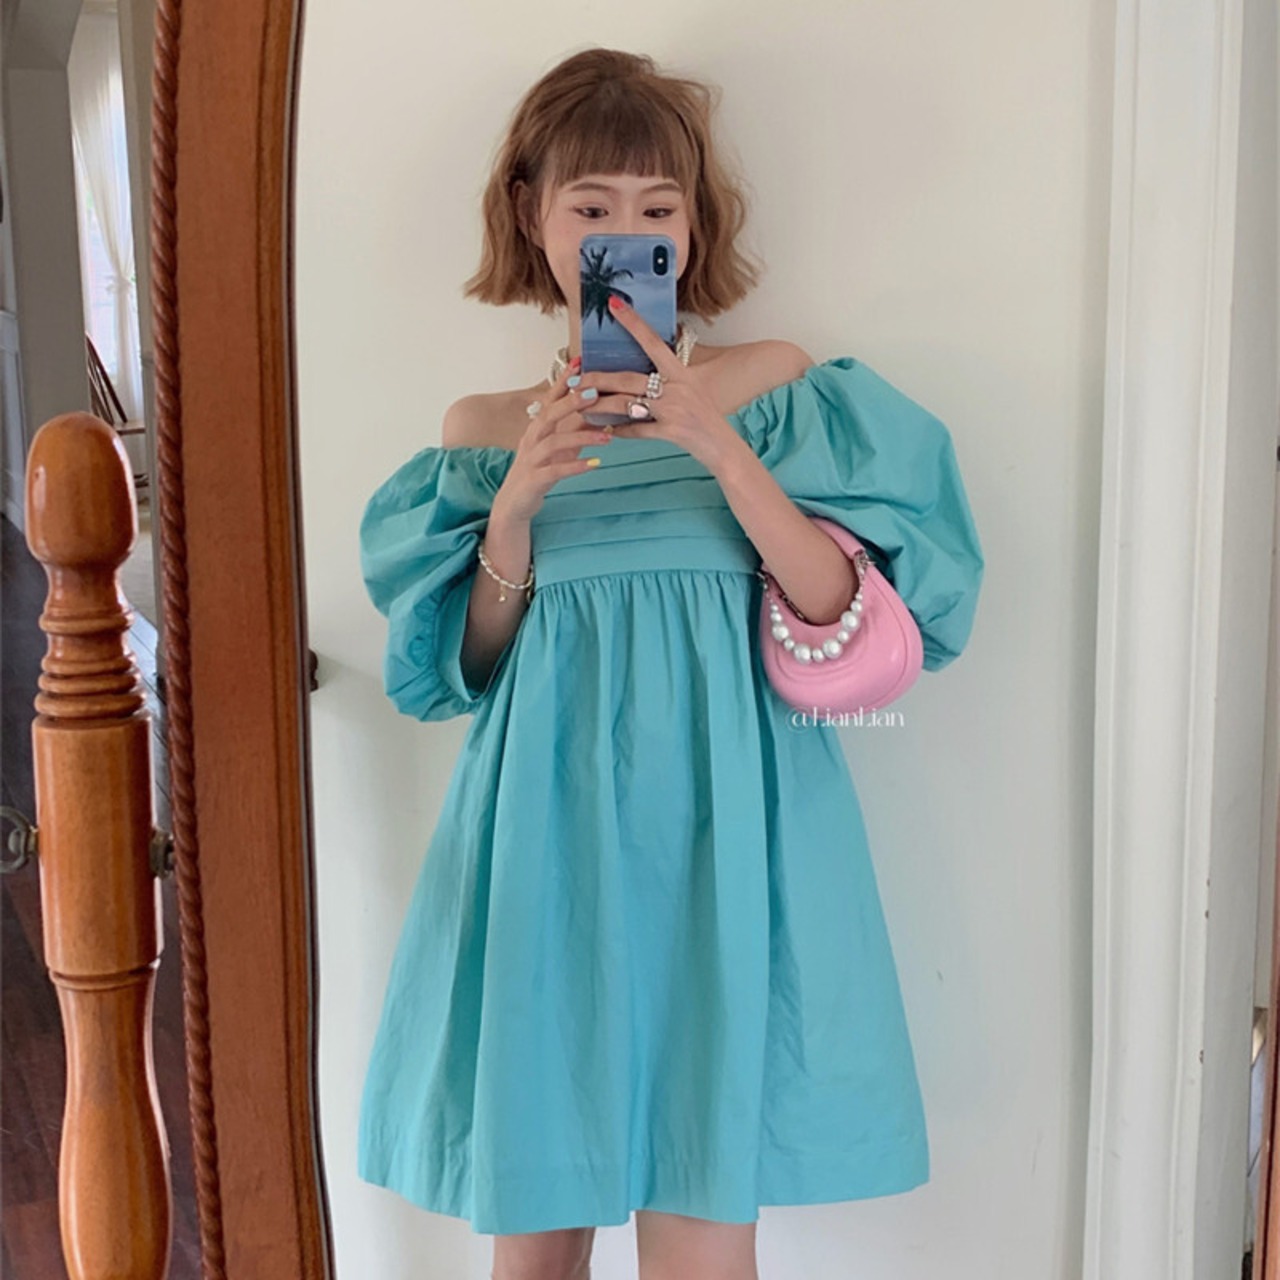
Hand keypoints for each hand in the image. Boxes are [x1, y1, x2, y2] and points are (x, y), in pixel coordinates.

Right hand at [493, 358, 613, 523]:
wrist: (515, 504)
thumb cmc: (538, 471)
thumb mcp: (558, 447)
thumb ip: (574, 429)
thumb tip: (600, 411)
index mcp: (537, 428)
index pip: (550, 399)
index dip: (563, 381)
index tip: (579, 362)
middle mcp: (532, 439)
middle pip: (550, 414)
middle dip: (572, 402)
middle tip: (595, 394)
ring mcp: (532, 459)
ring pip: (555, 442)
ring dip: (582, 437)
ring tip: (607, 437)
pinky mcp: (535, 479)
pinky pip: (556, 470)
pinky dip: (576, 466)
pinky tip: (595, 464)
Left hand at [578, 297, 741, 475]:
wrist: (725, 449)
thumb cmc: (706, 421)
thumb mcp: (690, 393)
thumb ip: (667, 383)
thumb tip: (637, 377)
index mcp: (681, 373)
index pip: (653, 341)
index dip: (633, 322)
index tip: (614, 304)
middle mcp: (678, 388)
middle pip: (628, 378)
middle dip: (598, 379)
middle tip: (575, 379)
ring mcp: (674, 410)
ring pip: (627, 404)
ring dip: (600, 406)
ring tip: (580, 407)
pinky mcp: (672, 432)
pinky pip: (637, 430)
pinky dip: (620, 431)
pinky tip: (607, 430)